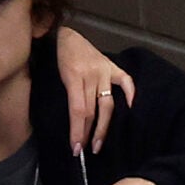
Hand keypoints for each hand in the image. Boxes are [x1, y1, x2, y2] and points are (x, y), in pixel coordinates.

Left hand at [56, 26, 134, 155]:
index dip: (77, 131)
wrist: (63, 34)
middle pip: (91, 111)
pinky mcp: (112, 66)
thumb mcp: (53, 76)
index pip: (77, 111)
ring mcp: (104, 70)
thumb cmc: (55, 58)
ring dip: (103, 126)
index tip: (75, 148)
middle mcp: (91, 75)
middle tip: (85, 151)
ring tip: (99, 143)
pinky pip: (126, 81)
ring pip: (107, 103)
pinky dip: (131, 94)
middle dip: (88, 133)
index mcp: (73, 77)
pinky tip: (131, 110)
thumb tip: (70, 124)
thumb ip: (63, 96)